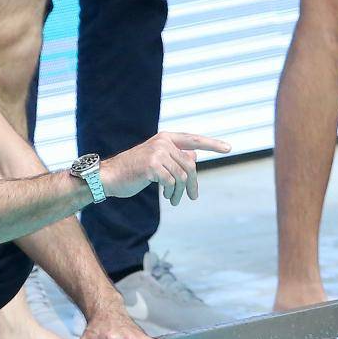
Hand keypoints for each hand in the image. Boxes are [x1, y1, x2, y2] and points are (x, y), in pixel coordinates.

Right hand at [99, 131, 231, 206]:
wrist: (109, 177)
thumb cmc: (133, 171)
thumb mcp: (157, 161)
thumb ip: (175, 157)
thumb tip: (195, 155)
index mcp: (165, 138)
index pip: (193, 139)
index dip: (212, 144)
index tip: (228, 148)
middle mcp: (163, 142)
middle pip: (190, 165)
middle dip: (193, 183)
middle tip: (193, 197)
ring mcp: (157, 152)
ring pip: (183, 176)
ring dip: (180, 192)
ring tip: (174, 200)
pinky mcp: (152, 165)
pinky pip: (172, 182)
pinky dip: (171, 192)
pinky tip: (166, 196)